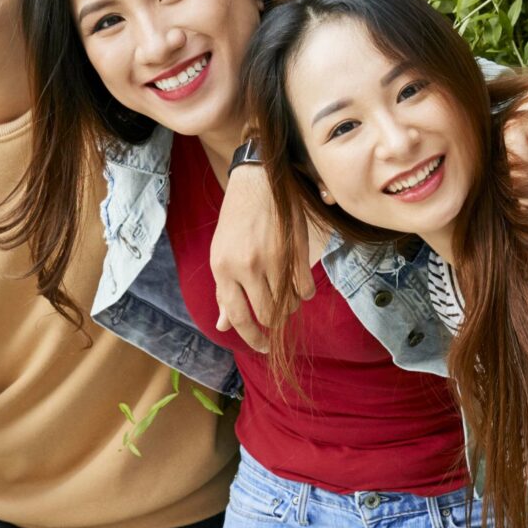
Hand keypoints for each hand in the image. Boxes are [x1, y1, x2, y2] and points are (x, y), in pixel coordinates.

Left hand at [211, 161, 312, 350]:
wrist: (257, 181)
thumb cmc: (236, 220)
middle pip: (268, 315)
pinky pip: (306, 289)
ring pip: (288, 304)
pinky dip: (305, 292)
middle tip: (277, 311)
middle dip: (274, 320)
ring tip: (286, 292)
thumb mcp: (221, 255)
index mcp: (222, 268)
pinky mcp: (295, 251)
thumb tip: (223, 327)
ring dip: (290, 305)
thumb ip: (224, 293)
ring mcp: (272, 259)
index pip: (237, 317)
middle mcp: (246, 267)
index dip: (251, 337)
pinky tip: (299, 284)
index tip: (263, 346)